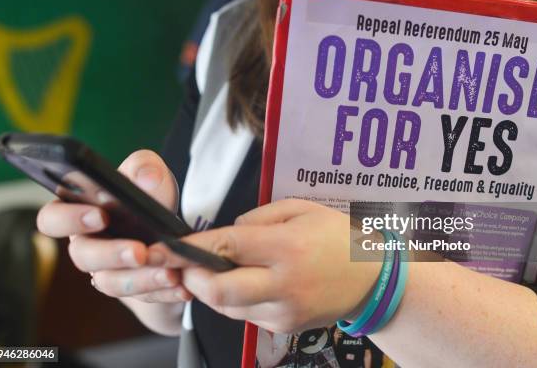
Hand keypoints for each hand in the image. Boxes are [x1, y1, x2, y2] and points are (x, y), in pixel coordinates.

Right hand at [37, 150, 191, 303]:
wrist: (176, 231)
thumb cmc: (151, 196)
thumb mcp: (152, 176)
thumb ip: (145, 168)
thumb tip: (146, 178)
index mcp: (80, 212)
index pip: (53, 218)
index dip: (70, 219)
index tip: (100, 216)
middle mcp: (88, 246)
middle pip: (83, 257)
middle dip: (112, 254)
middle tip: (139, 252)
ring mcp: (109, 271)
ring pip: (112, 283)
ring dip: (142, 279)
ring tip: (170, 273)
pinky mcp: (134, 291)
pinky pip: (144, 297)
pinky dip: (165, 292)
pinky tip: (182, 286)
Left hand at [148, 199, 380, 332]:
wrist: (373, 280)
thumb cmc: (337, 237)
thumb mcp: (302, 209)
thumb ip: (259, 219)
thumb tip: (227, 235)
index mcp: (287, 247)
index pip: (227, 246)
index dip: (189, 247)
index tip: (164, 246)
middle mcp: (283, 284)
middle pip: (217, 291)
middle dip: (191, 278)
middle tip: (182, 264)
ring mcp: (283, 311)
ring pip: (226, 307)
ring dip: (211, 289)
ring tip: (216, 270)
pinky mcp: (284, 327)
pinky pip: (244, 315)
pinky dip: (234, 299)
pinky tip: (245, 282)